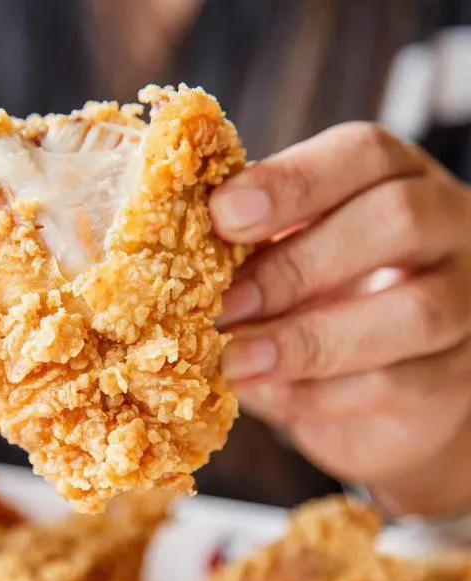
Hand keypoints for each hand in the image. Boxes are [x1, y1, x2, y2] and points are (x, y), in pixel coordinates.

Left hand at [211, 122, 470, 515]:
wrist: (384, 385)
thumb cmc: (319, 296)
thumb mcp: (286, 253)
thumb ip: (250, 241)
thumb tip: (173, 241)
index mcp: (395, 178)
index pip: (361, 154)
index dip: (290, 180)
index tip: (221, 216)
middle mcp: (448, 228)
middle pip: (398, 220)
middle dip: (296, 264)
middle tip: (222, 302)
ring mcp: (467, 304)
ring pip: (414, 312)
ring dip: (307, 340)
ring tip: (235, 361)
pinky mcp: (458, 381)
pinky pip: (401, 386)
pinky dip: (321, 393)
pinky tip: (269, 393)